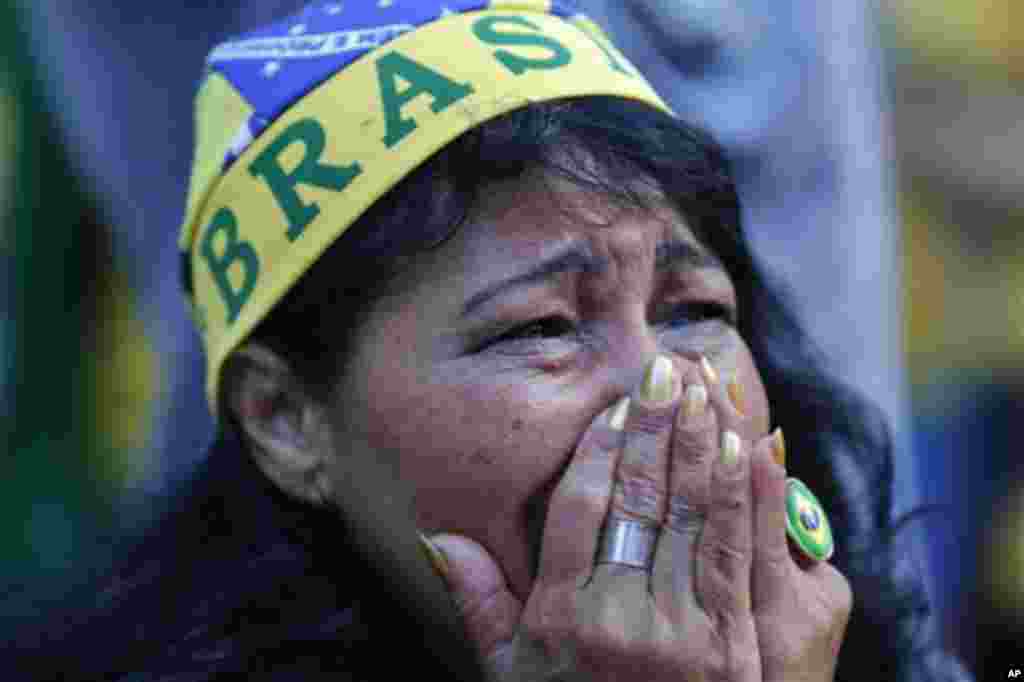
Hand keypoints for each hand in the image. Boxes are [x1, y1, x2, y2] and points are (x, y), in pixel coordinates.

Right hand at [428, 355, 851, 680]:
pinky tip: (744, 446)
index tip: (613, 403)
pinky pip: (737, 553)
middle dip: (652, 426)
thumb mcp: (511, 673)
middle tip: (661, 368)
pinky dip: (741, 494)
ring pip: (692, 515)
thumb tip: (438, 536)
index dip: (598, 448)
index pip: (578, 507)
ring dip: (700, 443)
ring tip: (702, 387)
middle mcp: (617, 618)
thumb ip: (479, 601)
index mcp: (559, 618)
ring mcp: (680, 633)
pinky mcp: (733, 647)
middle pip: (638, 499)